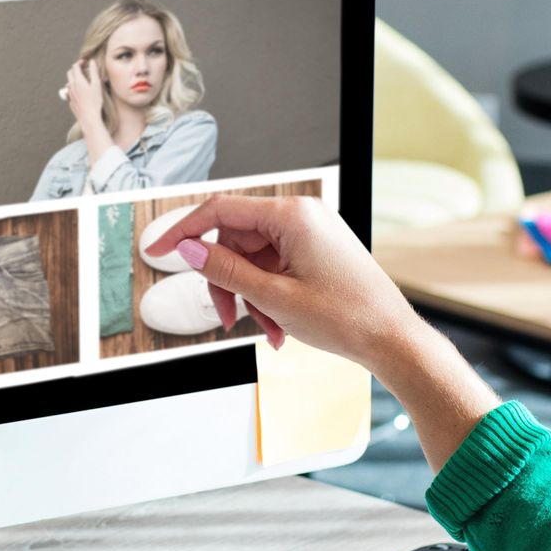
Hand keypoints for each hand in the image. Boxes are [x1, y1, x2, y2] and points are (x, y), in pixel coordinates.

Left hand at [64, 58, 106, 129]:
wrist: (89, 117)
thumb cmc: (94, 101)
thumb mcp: (97, 85)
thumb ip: (94, 72)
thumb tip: (92, 62)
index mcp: (78, 81)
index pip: (75, 67)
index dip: (80, 62)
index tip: (85, 62)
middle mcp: (71, 86)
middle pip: (69, 73)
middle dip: (75, 69)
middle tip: (83, 69)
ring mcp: (69, 94)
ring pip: (69, 82)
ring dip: (74, 79)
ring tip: (83, 80)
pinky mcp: (70, 101)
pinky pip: (70, 91)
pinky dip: (74, 88)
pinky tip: (81, 92)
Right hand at [143, 194, 422, 368]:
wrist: (393, 339)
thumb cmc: (348, 317)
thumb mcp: (274, 297)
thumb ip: (226, 270)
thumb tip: (188, 249)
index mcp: (293, 215)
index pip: (220, 210)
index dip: (183, 231)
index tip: (156, 250)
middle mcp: (302, 215)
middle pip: (236, 240)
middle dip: (228, 282)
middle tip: (229, 319)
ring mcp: (311, 233)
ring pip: (254, 259)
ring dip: (252, 297)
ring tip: (269, 332)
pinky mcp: (317, 251)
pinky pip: (276, 267)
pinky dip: (270, 296)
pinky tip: (279, 328)